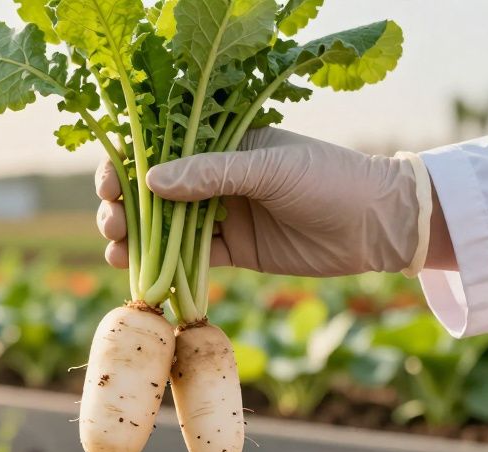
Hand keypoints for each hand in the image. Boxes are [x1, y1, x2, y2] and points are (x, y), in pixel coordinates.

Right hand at [96, 126, 452, 276]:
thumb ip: (212, 174)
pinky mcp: (234, 250)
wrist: (378, 224)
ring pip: (165, 228)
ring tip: (116, 252)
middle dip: (124, 205)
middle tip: (112, 222)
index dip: (129, 164)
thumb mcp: (269, 169)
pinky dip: (164, 267)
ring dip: (136, 238)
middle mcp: (216, 177)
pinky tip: (140, 274)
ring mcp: (223, 214)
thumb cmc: (329, 178)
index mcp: (222, 141)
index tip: (109, 182)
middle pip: (154, 191)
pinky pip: (189, 259)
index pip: (161, 149)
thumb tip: (150, 181)